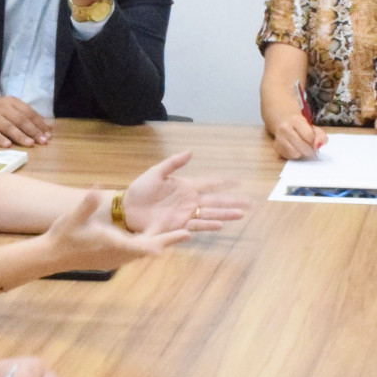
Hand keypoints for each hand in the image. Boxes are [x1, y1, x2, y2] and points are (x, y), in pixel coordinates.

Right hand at [0, 95, 52, 147]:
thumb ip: (25, 116)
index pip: (28, 112)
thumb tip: (46, 128)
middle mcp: (3, 109)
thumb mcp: (9, 108)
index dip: (39, 123)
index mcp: (12, 102)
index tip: (48, 134)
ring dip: (20, 135)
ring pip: (8, 126)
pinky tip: (7, 145)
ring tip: (30, 144)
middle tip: (43, 141)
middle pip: (20, 119)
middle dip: (33, 131)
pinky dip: (0, 139)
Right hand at [41, 189, 190, 271]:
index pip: (144, 244)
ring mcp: (114, 260)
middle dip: (167, 241)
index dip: (163, 239)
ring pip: (142, 253)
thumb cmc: (62, 236)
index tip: (181, 234)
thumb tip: (95, 190)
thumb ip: (86, 205)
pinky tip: (151, 243)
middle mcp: (117, 255)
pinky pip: (133, 255)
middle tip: (187, 233)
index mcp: (112, 244)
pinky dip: (145, 248)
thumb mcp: (73, 218)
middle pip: (148, 249)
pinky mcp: (110, 261)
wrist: (50, 257)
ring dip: (157, 244)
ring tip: (174, 236)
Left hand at [121, 151, 249, 233]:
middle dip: (232, 202)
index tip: (238, 180)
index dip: (224, 182)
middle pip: (215, 201)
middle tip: (249, 203)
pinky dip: (208, 225)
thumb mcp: (156, 172)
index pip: (210, 183)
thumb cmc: (140, 189)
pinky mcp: (178, 225)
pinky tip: (220, 224)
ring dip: (225, 214)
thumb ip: (173, 163)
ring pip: (210, 214)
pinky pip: (196, 225)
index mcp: (186, 186)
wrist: (127, 209)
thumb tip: (191, 151)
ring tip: (240, 215)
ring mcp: (185, 214)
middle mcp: (189, 201)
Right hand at [267, 114, 325, 159]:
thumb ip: (320, 136)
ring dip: (302, 154)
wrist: (284, 122)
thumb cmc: (301, 127)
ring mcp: (279, 138)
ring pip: (295, 153)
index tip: (315, 143)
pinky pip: (289, 156)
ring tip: (303, 149)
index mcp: (295, 120)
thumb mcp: (313, 127)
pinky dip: (295, 155)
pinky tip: (296, 149)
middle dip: (310, 150)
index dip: (314, 142)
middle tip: (311, 149)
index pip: (309, 135)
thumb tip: (319, 145)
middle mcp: (285, 128)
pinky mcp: (276, 146)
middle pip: (302, 146)